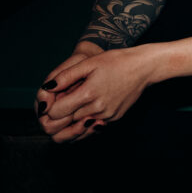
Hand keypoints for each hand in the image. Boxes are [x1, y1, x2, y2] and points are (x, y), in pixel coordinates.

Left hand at [36, 44, 161, 142]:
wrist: (144, 68)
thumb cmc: (117, 61)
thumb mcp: (89, 63)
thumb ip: (66, 76)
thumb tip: (47, 88)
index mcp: (88, 94)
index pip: (56, 112)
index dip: (48, 108)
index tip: (49, 101)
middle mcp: (97, 109)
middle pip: (64, 124)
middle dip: (56, 118)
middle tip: (53, 110)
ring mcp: (107, 117)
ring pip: (78, 130)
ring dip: (68, 126)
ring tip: (63, 118)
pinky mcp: (114, 119)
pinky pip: (92, 129)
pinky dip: (83, 126)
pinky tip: (80, 117)